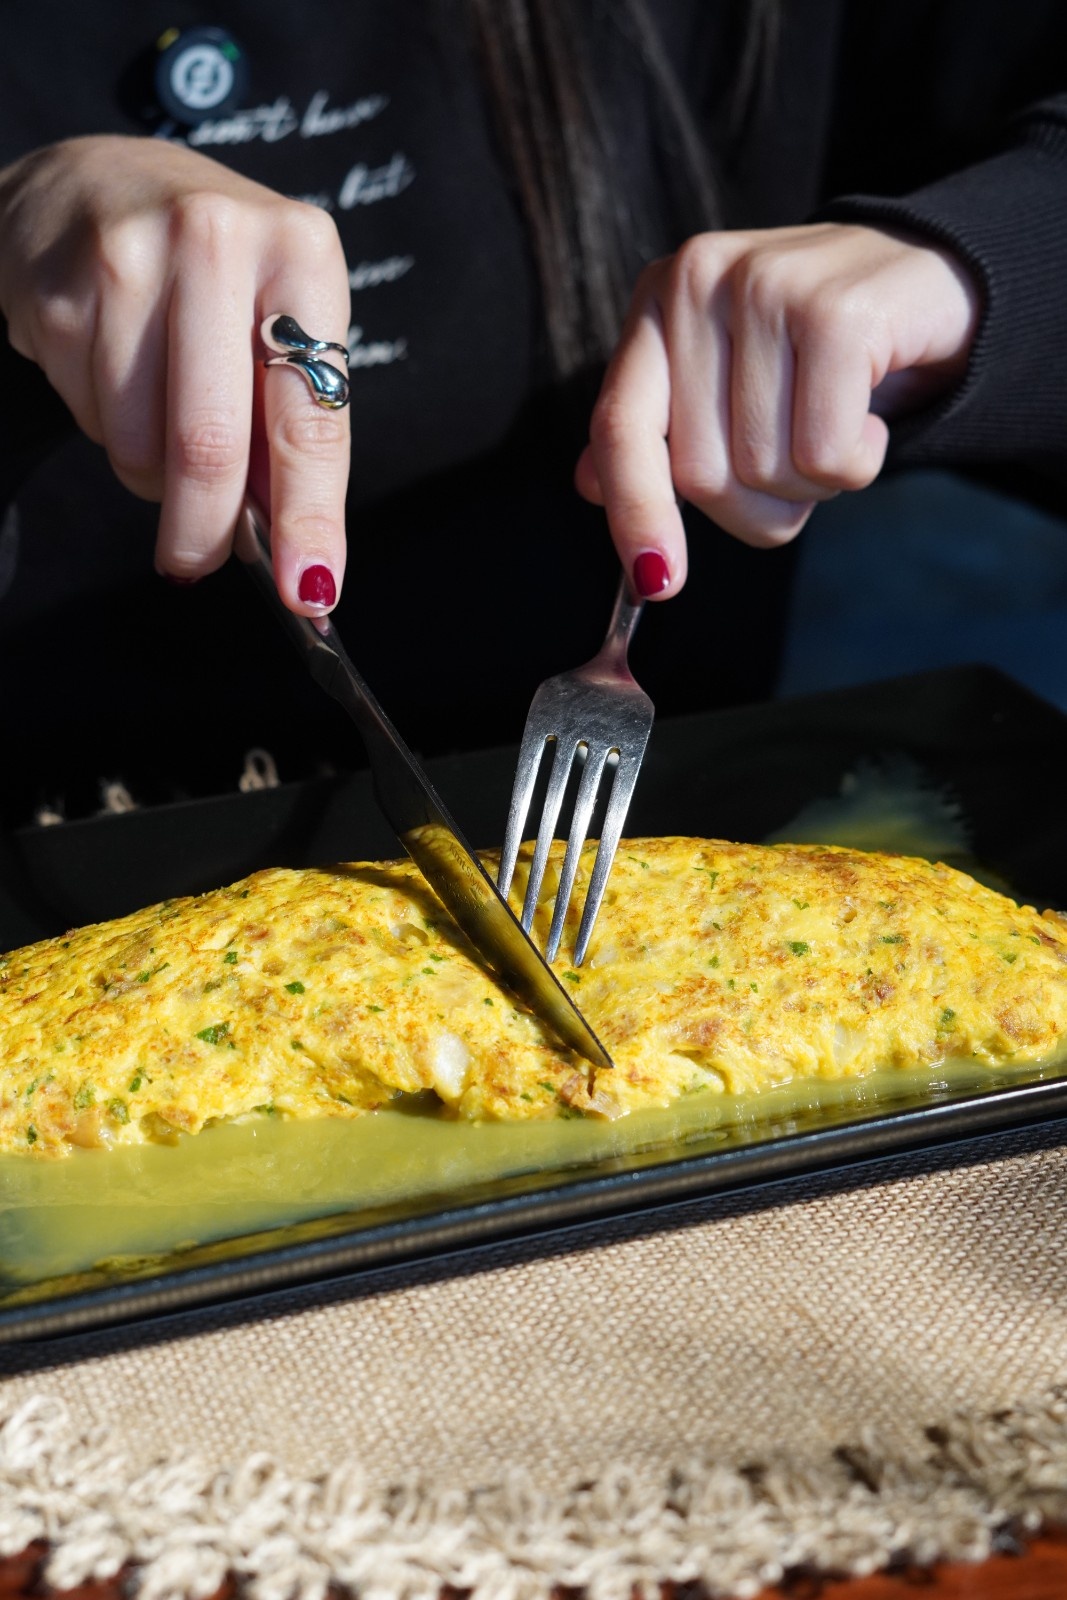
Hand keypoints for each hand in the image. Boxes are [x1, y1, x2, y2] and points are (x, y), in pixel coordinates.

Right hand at [0, 135, 349, 612]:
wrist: (95, 184)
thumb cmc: (214, 274)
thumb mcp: (279, 321)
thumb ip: (292, 428)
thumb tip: (298, 554)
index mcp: (301, 251)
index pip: (308, 417)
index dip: (308, 517)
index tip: (309, 588)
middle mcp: (216, 239)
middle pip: (210, 445)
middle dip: (207, 531)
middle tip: (198, 564)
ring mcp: (127, 258)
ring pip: (140, 445)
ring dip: (152, 477)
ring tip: (159, 426)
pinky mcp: (55, 289)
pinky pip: (89, 418)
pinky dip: (109, 432)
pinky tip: (114, 379)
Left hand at [575, 223, 979, 596]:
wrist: (931, 284)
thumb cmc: (820, 350)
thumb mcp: (728, 382)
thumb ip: (659, 431)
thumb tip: (589, 487)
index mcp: (658, 300)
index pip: (619, 426)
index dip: (633, 512)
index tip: (657, 582)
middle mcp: (698, 279)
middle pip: (700, 473)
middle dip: (757, 501)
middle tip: (798, 454)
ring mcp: (764, 285)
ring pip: (764, 470)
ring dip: (813, 483)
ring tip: (837, 421)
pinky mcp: (834, 311)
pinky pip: (825, 457)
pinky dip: (856, 464)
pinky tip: (868, 414)